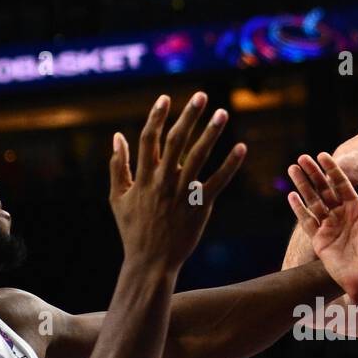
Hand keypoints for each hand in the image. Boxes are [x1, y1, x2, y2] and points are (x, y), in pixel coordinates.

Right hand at [108, 92, 246, 268]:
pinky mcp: (200, 207)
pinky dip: (230, 164)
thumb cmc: (133, 230)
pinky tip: (241, 147)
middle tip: (201, 95)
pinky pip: (218, 181)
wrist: (150, 262)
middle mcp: (162, 181)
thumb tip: (117, 136)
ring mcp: (182, 194)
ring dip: (211, 133)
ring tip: (222, 112)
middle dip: (188, 116)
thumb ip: (117, 166)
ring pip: (198, 156)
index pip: (149, 139)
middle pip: (176, 141)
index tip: (166, 98)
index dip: (157, 117)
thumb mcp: (117, 197)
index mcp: (142, 177)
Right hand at [287, 152, 357, 296]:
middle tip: (303, 157)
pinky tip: (291, 196)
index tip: (323, 155)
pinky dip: (298, 209)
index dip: (332, 169)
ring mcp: (329, 227)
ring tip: (293, 169)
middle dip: (313, 173)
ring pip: (313, 201)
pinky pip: (307, 222)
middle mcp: (342, 215)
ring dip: (303, 185)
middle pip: (324, 189)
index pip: (342, 184)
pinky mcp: (320, 241)